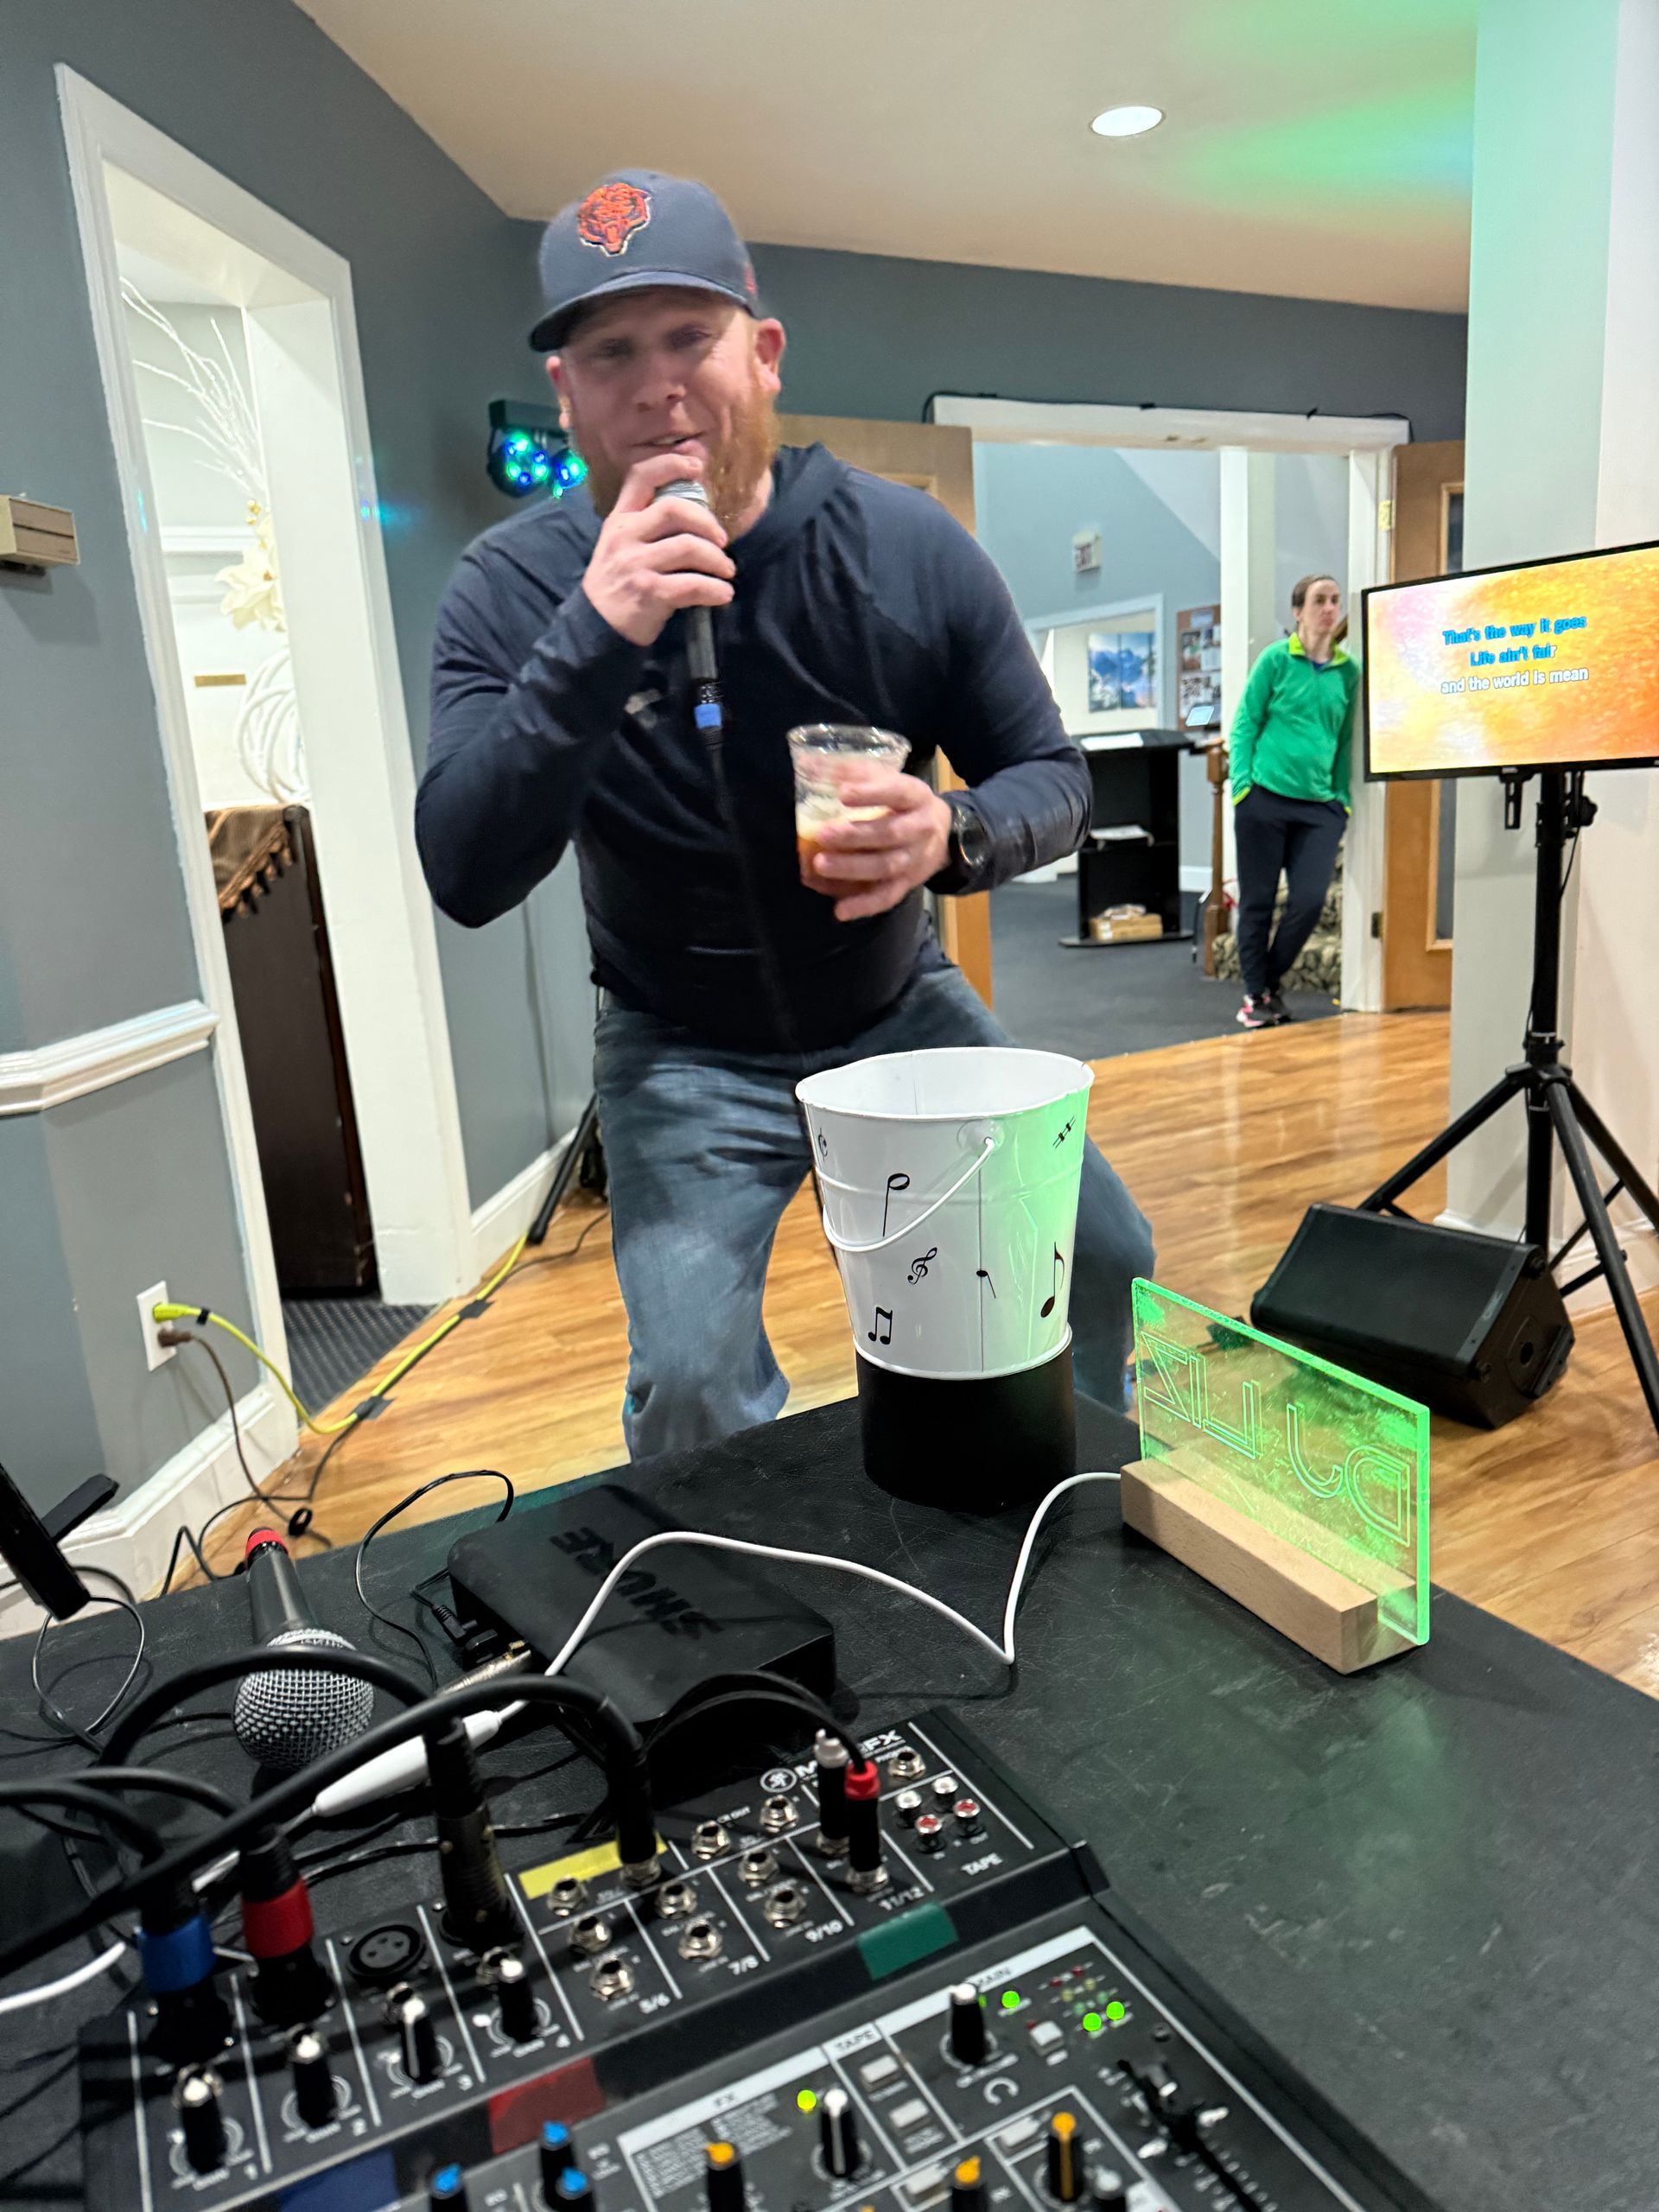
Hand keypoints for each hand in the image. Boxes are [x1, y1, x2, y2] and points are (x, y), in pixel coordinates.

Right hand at [580, 453, 734, 645]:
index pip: (641, 476)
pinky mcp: (649, 593)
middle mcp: (625, 536)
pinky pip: (691, 586)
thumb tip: (693, 499)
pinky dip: (714, 590)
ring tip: (726, 570)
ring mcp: (636, 564)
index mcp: (620, 518)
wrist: (596, 624)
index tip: (698, 465)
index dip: (671, 463)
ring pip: (687, 547)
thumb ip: (649, 521)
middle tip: (721, 539)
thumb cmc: (619, 579)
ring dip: (716, 560)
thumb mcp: (622, 542)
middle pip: (673, 509)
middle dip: (706, 522)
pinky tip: (723, 594)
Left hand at [808, 766, 952, 921]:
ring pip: (885, 867)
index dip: (871, 793)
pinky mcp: (907, 884)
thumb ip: (853, 772)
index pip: (897, 793)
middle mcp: (920, 828)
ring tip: (820, 865)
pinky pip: (887, 897)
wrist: (943, 832)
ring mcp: (915, 860)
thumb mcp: (888, 779)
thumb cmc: (902, 801)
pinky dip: (864, 905)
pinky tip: (839, 911)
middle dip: (854, 835)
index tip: (843, 793)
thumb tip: (807, 762)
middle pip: (889, 834)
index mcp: (916, 797)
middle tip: (822, 833)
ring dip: (852, 868)